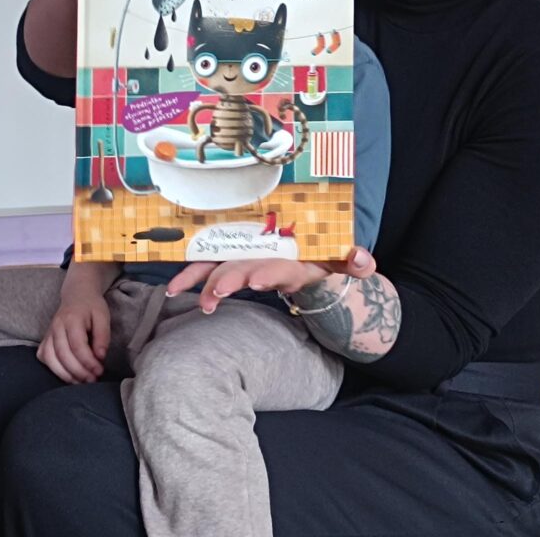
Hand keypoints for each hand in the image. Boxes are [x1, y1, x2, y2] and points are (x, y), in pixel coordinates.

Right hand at [37, 283, 110, 383]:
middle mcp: (56, 326)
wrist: (77, 294)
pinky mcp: (45, 339)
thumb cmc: (92, 306)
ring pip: (51, 358)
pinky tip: (68, 375)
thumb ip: (103, 336)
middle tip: (93, 380)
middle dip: (78, 371)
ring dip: (66, 374)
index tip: (100, 371)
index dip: (88, 362)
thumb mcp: (103, 316)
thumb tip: (100, 357)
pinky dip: (54, 369)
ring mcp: (48, 333)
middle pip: (63, 355)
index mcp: (71, 319)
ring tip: (82, 382)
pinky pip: (44, 358)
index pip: (77, 345)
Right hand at [165, 246, 376, 313]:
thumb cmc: (323, 253)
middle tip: (215, 295)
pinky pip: (208, 268)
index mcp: (291, 252)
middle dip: (228, 277)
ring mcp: (246, 254)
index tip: (256, 282)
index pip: (279, 263)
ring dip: (201, 278)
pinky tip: (173, 290)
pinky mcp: (233, 262)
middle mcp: (264, 250)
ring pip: (218, 263)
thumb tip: (365, 261)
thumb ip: (356, 261)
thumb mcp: (342, 258)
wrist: (308, 242)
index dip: (267, 271)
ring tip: (187, 297)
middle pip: (243, 263)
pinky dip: (190, 276)